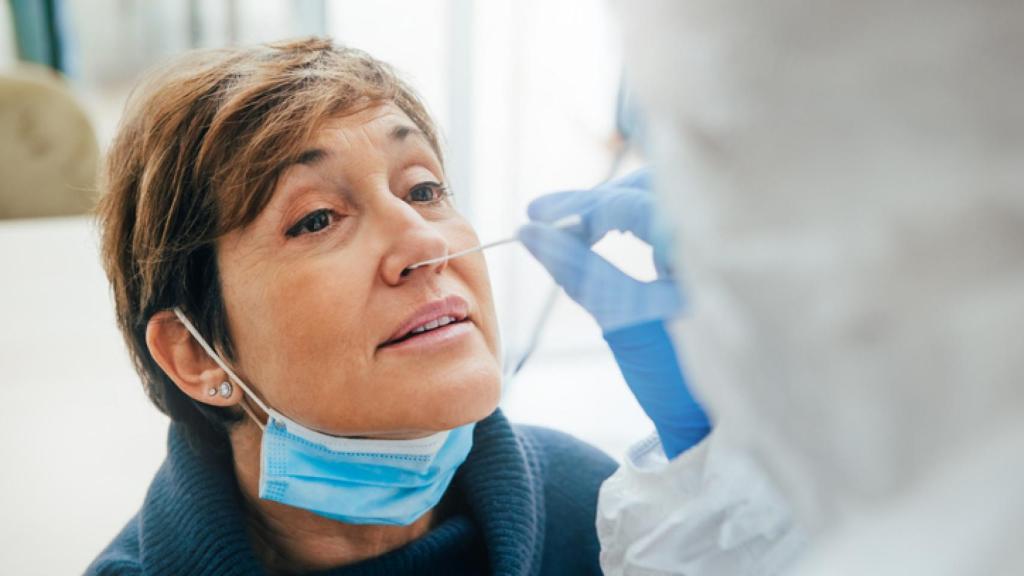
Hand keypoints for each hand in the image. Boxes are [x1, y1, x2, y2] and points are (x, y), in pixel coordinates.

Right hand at [518, 169, 709, 457]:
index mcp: (712, 247)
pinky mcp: (717, 255)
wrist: (716, 422)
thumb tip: (529, 231)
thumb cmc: (677, 377)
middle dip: (597, 200)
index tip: (535, 216)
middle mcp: (728, 233)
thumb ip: (578, 268)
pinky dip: (633, 222)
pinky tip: (602, 237)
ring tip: (570, 229)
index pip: (637, 201)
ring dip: (614, 208)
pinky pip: (671, 218)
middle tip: (547, 216)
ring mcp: (726, 243)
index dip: (581, 206)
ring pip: (661, 198)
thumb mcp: (623, 320)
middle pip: (652, 186)